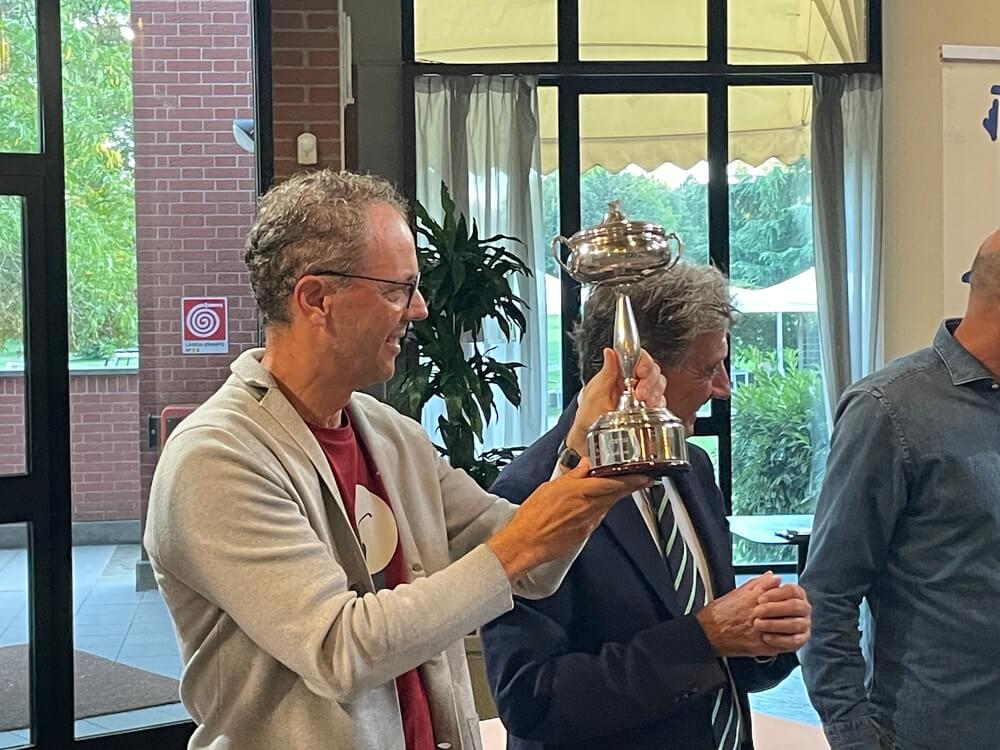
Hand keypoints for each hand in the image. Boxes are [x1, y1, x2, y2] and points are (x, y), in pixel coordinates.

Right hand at [487, 458, 651, 580]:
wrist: (526, 543)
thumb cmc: (532, 516)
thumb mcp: (550, 487)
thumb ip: (571, 476)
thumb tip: (584, 466)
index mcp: (579, 491)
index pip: (612, 482)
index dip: (631, 478)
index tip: (643, 474)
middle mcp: (587, 507)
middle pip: (616, 494)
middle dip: (632, 486)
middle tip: (643, 479)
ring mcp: (588, 522)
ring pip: (608, 505)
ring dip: (617, 496)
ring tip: (624, 488)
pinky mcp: (585, 533)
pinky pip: (598, 518)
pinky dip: (602, 509)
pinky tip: (600, 505)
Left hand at [565, 348, 666, 454]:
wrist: (588, 439)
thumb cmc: (587, 416)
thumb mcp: (594, 393)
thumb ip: (606, 373)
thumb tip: (609, 352)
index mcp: (617, 373)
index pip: (637, 357)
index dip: (643, 361)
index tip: (641, 372)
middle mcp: (630, 381)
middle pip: (652, 370)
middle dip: (650, 380)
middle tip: (640, 392)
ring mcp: (639, 395)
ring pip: (659, 384)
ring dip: (655, 392)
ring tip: (645, 402)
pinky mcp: (646, 408)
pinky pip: (660, 401)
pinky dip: (658, 404)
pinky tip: (650, 408)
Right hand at [695, 573, 786, 657]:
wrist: (708, 633)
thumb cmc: (719, 613)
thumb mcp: (738, 592)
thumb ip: (758, 583)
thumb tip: (773, 577)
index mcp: (754, 599)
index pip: (782, 593)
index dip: (788, 595)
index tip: (789, 596)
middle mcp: (759, 614)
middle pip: (787, 610)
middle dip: (792, 610)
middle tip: (792, 610)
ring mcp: (762, 631)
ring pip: (788, 627)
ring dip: (791, 624)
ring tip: (789, 624)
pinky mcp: (761, 646)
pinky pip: (783, 644)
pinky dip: (786, 640)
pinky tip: (783, 637)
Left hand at [752, 583, 810, 651]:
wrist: (748, 628)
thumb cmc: (755, 607)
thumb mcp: (755, 593)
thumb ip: (763, 583)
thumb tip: (772, 575)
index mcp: (796, 594)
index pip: (792, 590)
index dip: (775, 594)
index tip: (759, 599)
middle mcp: (804, 608)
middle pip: (794, 606)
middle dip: (774, 609)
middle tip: (757, 612)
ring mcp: (804, 624)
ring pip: (794, 624)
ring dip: (774, 624)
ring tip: (758, 624)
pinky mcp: (801, 640)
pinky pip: (794, 641)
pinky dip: (779, 639)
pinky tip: (765, 637)